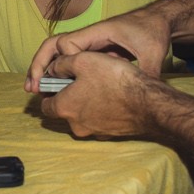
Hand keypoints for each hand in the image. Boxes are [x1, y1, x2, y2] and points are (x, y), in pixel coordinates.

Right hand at [26, 8, 174, 91]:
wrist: (157, 20)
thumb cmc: (153, 31)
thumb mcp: (153, 52)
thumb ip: (147, 71)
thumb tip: (144, 93)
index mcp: (97, 33)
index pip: (68, 44)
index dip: (66, 61)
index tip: (70, 77)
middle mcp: (87, 36)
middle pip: (51, 45)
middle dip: (39, 64)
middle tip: (32, 87)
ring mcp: (87, 43)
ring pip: (55, 52)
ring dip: (42, 68)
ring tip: (33, 89)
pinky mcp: (91, 50)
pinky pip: (65, 59)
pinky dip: (54, 71)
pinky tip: (52, 88)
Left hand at [38, 50, 159, 138]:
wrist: (148, 103)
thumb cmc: (114, 80)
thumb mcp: (83, 60)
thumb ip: (62, 64)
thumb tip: (53, 68)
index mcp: (64, 108)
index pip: (44, 105)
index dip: (48, 91)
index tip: (56, 80)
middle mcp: (76, 125)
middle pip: (65, 110)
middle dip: (69, 95)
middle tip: (81, 78)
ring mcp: (94, 132)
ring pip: (83, 114)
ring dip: (87, 101)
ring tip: (100, 83)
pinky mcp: (110, 134)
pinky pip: (100, 119)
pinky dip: (102, 109)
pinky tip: (113, 95)